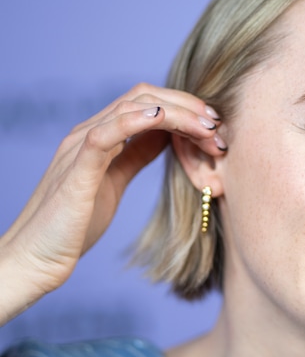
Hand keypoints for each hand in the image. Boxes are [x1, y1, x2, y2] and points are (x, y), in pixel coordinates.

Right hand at [0, 83, 225, 323]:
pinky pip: (106, 133)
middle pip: (145, 97)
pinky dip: (136, 121)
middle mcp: (89, 133)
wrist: (34, 260)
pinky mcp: (76, 169)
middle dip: (188, 107)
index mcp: (100, 135)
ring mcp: (80, 147)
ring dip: (178, 114)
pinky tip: (163, 119)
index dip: (185, 107)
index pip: (147, 102)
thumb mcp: (115, 180)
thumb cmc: (74, 225)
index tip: (215, 126)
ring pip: (132, 108)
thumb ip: (136, 154)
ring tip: (207, 128)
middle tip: (218, 126)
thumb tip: (166, 136)